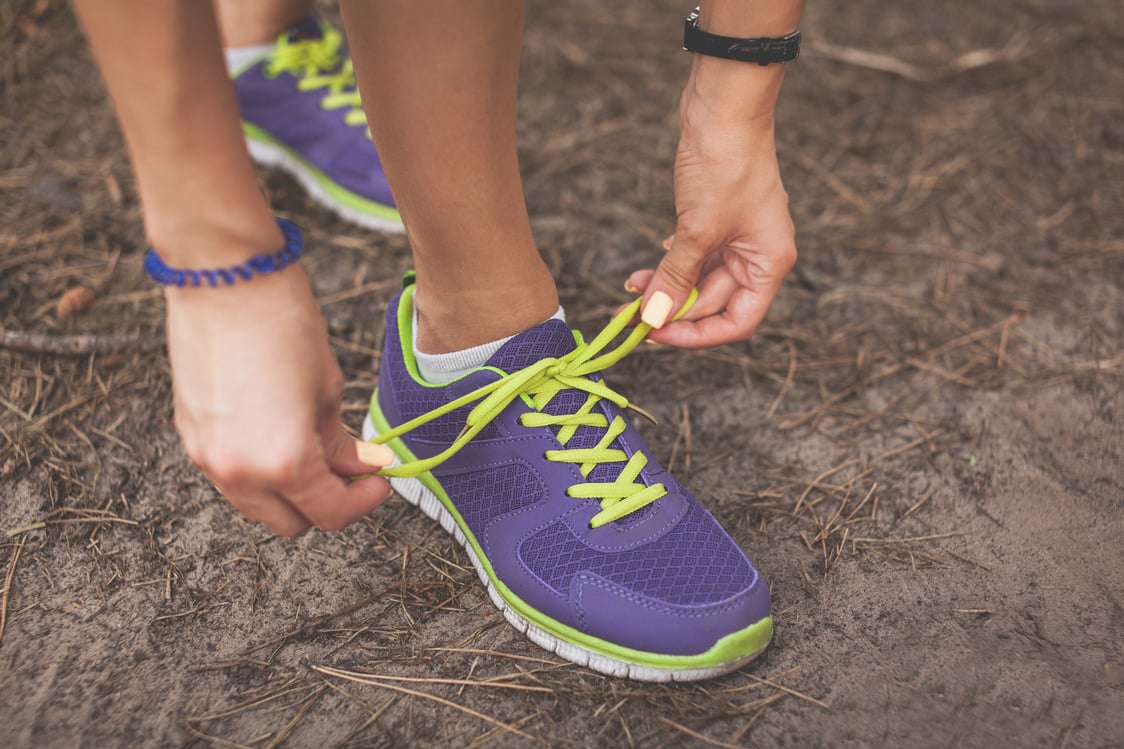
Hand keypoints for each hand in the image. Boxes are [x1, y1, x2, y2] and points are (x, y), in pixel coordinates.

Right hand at [165, 267, 392, 536]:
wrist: (223, 277)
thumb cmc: (283, 321)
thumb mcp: (328, 387)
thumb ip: (342, 441)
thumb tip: (362, 465)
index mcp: (283, 463)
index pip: (330, 514)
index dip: (362, 502)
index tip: (378, 479)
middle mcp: (239, 473)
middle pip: (290, 523)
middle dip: (325, 503)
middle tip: (351, 469)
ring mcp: (206, 458)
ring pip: (256, 505)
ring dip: (289, 492)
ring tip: (316, 450)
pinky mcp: (190, 436)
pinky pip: (231, 476)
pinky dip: (259, 470)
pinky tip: (280, 434)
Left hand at [628, 64, 796, 347]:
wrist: (723, 105)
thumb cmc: (724, 165)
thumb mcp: (697, 231)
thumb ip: (676, 279)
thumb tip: (654, 320)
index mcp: (769, 263)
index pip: (737, 322)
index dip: (697, 335)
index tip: (657, 335)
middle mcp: (759, 255)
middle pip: (714, 303)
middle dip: (671, 309)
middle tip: (629, 315)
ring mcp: (738, 237)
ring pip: (699, 280)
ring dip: (666, 287)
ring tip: (630, 289)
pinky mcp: (717, 219)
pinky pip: (694, 257)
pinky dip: (671, 264)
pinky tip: (649, 267)